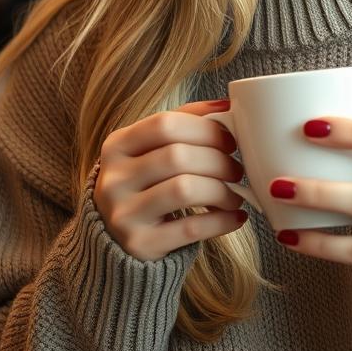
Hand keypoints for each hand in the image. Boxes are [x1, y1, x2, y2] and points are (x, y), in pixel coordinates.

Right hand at [94, 99, 247, 260]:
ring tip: (235, 195)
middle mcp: (114, 178)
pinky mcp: (140, 244)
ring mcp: (124, 214)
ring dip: (222, 191)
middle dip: (218, 161)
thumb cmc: (145, 185)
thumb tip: (227, 106)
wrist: (116, 240)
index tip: (230, 141)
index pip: (165, 124)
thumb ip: (183, 125)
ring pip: (185, 189)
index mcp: (117, 145)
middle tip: (236, 170)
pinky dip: (221, 221)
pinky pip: (191, 228)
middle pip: (178, 156)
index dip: (205, 129)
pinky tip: (235, 217)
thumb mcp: (150, 151)